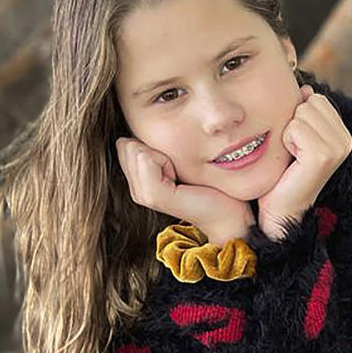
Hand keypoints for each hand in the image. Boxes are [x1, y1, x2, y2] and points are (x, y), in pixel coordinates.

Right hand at [115, 136, 255, 243]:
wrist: (226, 215)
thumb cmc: (209, 186)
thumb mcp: (179, 161)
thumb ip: (153, 148)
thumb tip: (128, 137)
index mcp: (139, 181)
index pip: (125, 144)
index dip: (152, 144)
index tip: (175, 163)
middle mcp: (136, 190)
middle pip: (127, 146)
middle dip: (155, 148)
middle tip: (178, 170)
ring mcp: (143, 195)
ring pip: (136, 150)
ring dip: (163, 154)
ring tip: (179, 175)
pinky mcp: (154, 196)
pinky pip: (146, 158)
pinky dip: (166, 161)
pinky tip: (179, 177)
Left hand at [256, 84, 351, 238]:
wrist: (281, 208)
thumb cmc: (285, 172)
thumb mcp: (297, 136)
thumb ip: (305, 111)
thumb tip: (305, 89)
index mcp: (343, 134)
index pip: (316, 98)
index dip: (299, 117)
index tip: (299, 145)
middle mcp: (346, 140)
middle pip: (310, 102)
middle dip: (294, 122)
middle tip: (295, 151)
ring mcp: (337, 148)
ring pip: (302, 112)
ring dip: (288, 132)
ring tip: (293, 156)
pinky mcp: (323, 156)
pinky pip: (295, 128)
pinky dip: (286, 141)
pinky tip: (292, 160)